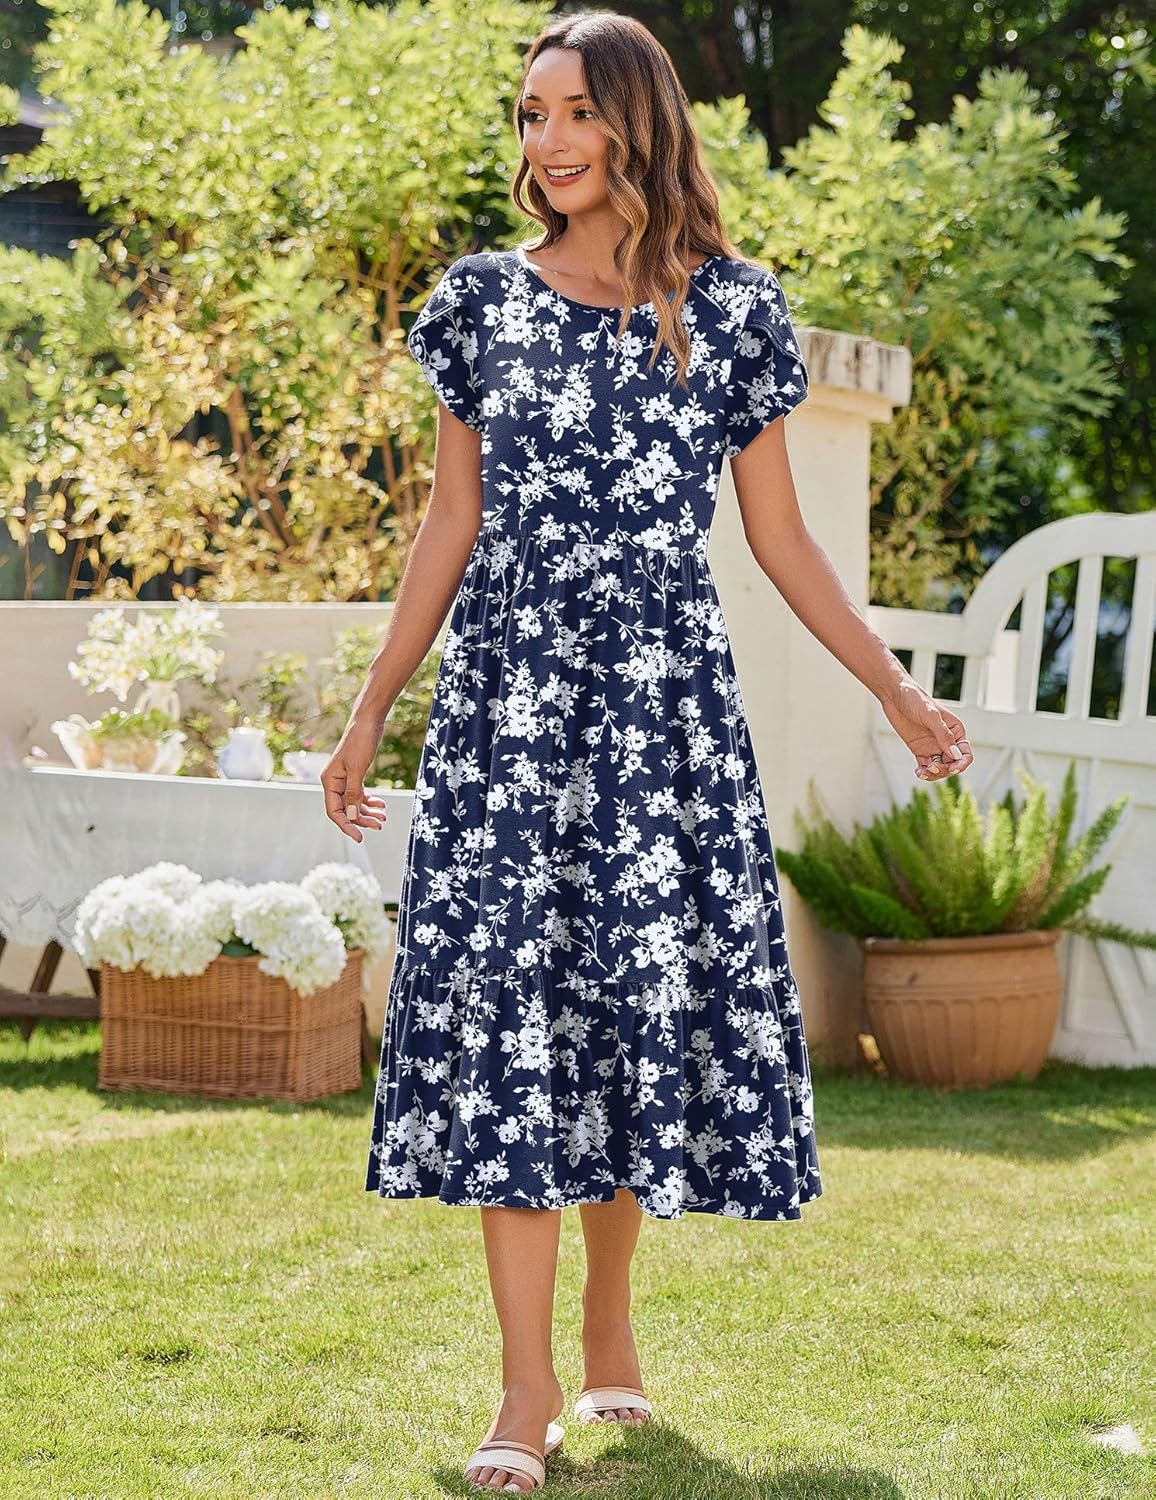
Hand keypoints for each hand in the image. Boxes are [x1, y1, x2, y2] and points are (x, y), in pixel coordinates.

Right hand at [320, 719, 388, 842]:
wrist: (368, 722)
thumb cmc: (360, 742)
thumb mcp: (357, 769)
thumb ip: (353, 793)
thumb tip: (351, 816)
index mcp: (329, 781)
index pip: (334, 811)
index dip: (346, 825)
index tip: (359, 837)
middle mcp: (335, 782)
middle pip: (346, 809)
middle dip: (361, 819)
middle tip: (379, 825)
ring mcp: (345, 779)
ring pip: (354, 803)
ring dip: (367, 811)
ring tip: (383, 817)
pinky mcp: (355, 775)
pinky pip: (360, 794)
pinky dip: (370, 801)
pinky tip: (381, 805)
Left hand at [878, 678, 973, 780]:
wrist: (894, 695)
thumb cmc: (915, 699)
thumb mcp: (930, 715)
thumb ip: (943, 735)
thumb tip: (956, 755)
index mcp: (956, 731)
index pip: (965, 753)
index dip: (961, 764)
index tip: (952, 768)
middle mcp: (947, 740)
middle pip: (953, 764)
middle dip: (945, 770)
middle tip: (932, 768)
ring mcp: (933, 746)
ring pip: (940, 768)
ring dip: (934, 774)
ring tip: (922, 772)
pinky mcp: (920, 750)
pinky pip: (926, 766)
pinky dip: (924, 772)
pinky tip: (918, 772)